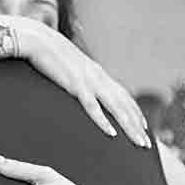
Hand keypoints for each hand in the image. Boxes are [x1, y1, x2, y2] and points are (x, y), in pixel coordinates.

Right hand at [14, 21, 152, 146]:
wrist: (38, 39)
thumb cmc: (51, 54)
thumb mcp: (71, 67)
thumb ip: (81, 77)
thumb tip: (82, 87)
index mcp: (98, 74)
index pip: (123, 95)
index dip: (135, 112)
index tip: (144, 127)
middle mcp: (99, 77)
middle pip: (124, 105)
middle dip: (137, 125)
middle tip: (146, 144)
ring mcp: (89, 81)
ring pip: (115, 108)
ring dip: (128, 126)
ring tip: (138, 142)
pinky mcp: (75, 85)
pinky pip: (92, 106)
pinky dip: (102, 121)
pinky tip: (111, 133)